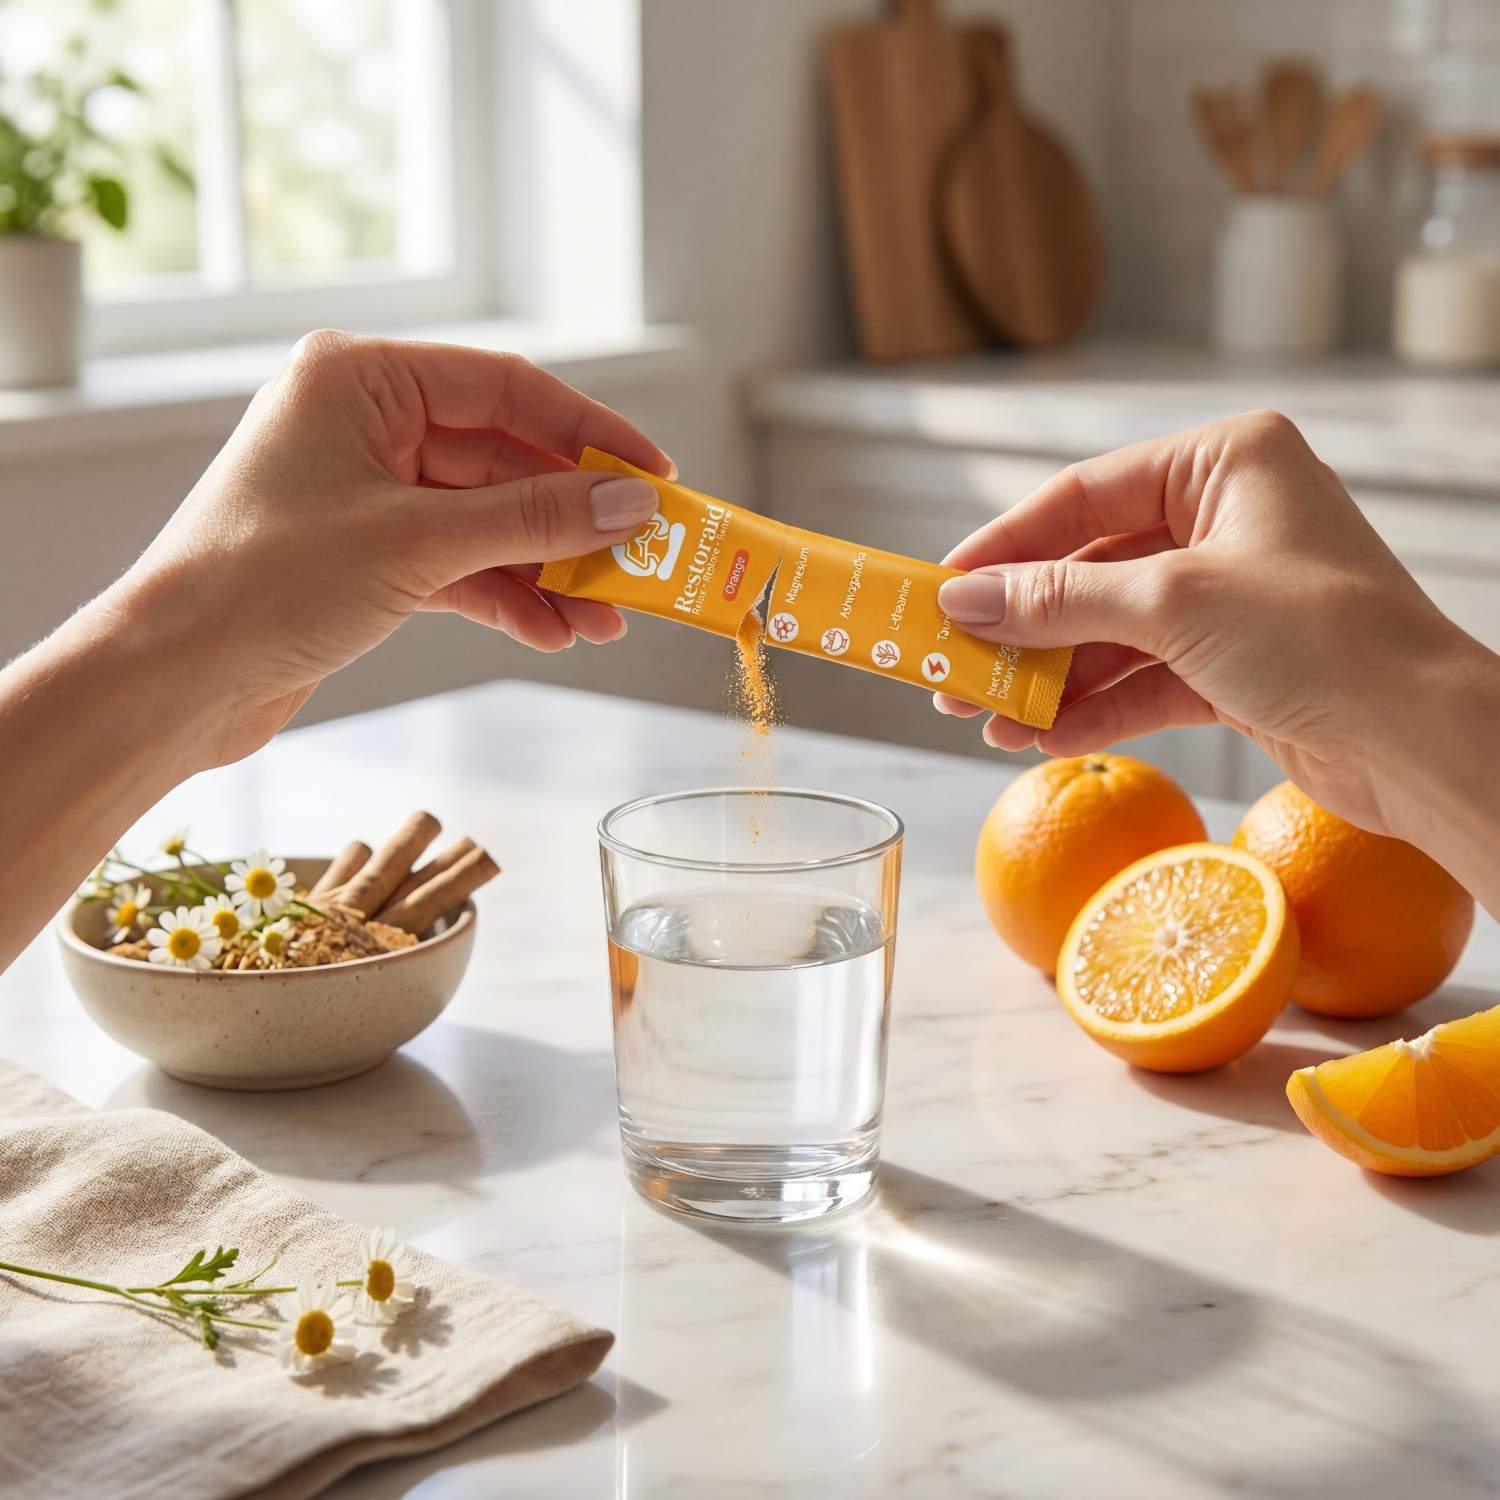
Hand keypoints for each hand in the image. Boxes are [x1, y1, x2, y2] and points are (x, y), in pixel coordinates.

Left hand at [130, 331, 672, 766]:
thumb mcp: (419, 543)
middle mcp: (364, 425)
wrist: (173, 679)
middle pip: (505, 460)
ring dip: (549, 570)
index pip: (508, 389)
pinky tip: (553, 632)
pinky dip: (507, 597)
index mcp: (361, 380)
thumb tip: (632, 503)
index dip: (591, 434)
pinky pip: (460, 564)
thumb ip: (534, 518)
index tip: (657, 475)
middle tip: (643, 559)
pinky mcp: (366, 556)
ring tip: (607, 618)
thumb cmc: (264, 585)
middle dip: (574, 520)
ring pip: (488, 520)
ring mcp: (364, 492)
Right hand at [932, 412, 1499, 908]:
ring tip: (983, 717)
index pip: (1083, 495)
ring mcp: (1230, 597)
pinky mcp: (1235, 666)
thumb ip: (1058, 600)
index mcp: (1224, 464)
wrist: (1421, 741)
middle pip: (1090, 569)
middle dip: (1020, 627)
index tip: (940, 590)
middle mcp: (1226, 521)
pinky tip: (1040, 738)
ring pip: (1111, 632)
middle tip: (950, 668)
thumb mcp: (1171, 603)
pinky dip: (1094, 708)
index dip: (1005, 547)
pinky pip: (1143, 679)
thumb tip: (963, 602)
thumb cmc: (1321, 638)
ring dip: (1048, 679)